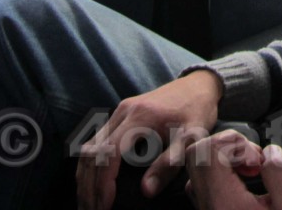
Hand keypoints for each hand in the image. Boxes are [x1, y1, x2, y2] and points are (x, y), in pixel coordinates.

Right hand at [76, 70, 221, 209]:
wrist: (197, 85)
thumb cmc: (197, 112)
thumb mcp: (191, 138)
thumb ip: (169, 163)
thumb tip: (146, 191)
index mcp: (140, 117)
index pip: (109, 153)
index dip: (103, 183)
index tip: (104, 207)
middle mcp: (123, 112)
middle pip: (92, 152)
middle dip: (89, 186)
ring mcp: (119, 112)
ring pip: (88, 147)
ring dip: (84, 177)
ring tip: (88, 202)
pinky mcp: (119, 115)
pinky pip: (95, 142)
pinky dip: (89, 165)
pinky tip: (92, 182)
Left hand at [185, 130, 281, 209]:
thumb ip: (281, 173)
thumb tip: (270, 153)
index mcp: (225, 205)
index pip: (205, 153)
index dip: (235, 144)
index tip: (258, 159)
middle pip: (197, 159)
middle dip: (229, 149)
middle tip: (256, 162)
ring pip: (201, 175)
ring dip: (227, 163)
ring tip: (256, 173)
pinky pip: (210, 191)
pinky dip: (227, 180)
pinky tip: (252, 187)